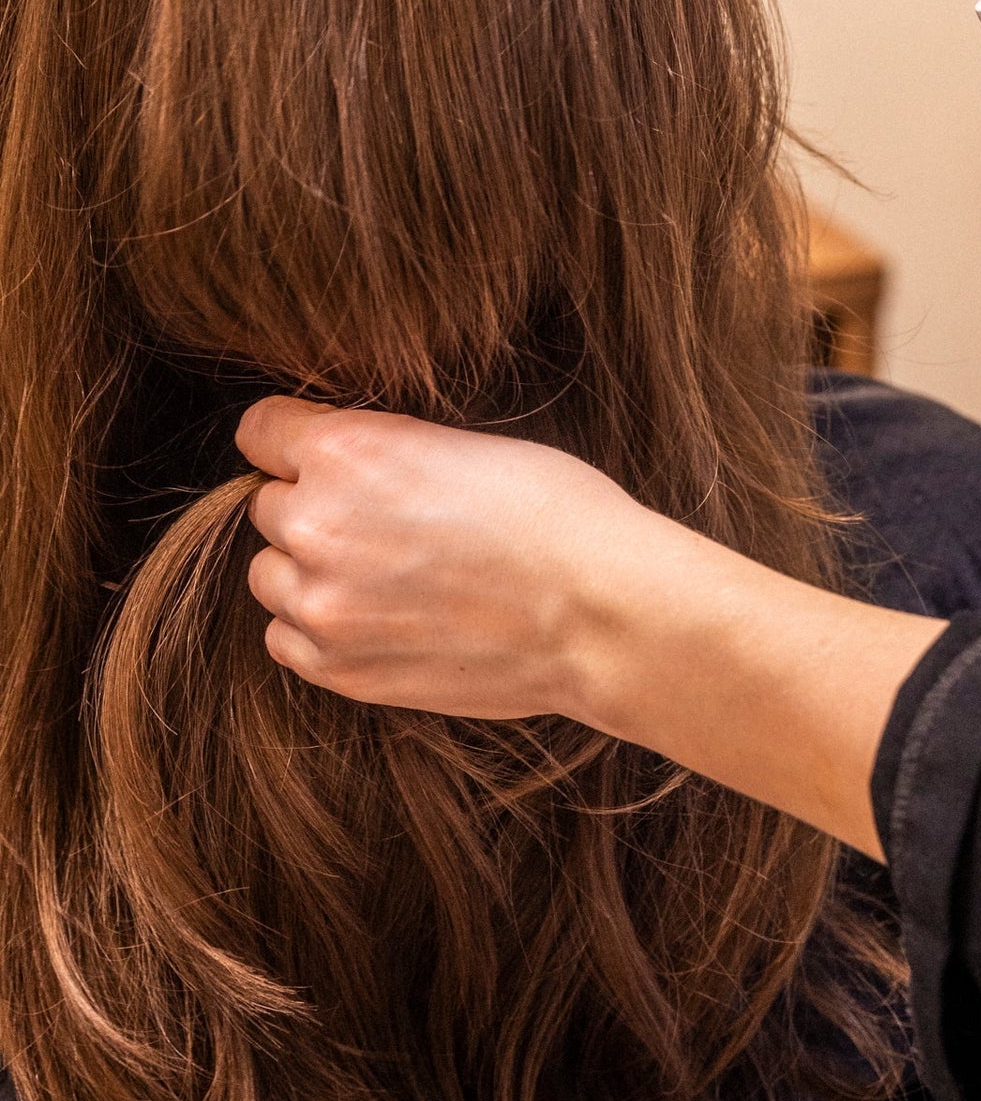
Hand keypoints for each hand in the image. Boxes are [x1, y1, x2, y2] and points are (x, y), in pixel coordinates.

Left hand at [237, 397, 657, 718]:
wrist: (600, 613)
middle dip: (314, 506)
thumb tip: (338, 471)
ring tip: (383, 573)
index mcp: (346, 452)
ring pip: (270, 574)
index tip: (319, 455)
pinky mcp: (340, 669)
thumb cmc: (555, 514)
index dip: (294, 440)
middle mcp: (316, 525)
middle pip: (268, 505)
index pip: (261, 432)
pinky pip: (286, 637)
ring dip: (309, 570)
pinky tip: (379, 617)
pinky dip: (319, 627)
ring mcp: (322, 606)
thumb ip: (379, 456)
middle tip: (382, 521)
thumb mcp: (461, 445)